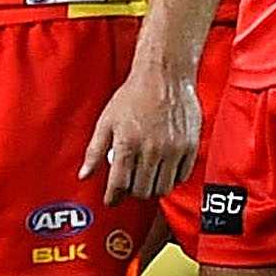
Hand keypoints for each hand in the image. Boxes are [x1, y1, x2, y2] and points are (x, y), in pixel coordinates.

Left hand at [81, 56, 201, 202]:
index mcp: (128, 144)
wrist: (165, 75)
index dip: (113, 197)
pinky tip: (164, 168)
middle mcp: (152, 150)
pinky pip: (182, 176)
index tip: (112, 200)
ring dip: (153, 188)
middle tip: (130, 185)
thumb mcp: (107, 121)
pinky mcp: (191, 147)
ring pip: (163, 188)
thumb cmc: (134, 94)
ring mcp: (174, 150)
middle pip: (142, 191)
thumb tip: (85, 175)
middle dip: (133, 193)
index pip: (119, 185)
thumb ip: (94, 151)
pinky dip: (172, 178)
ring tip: (147, 177)